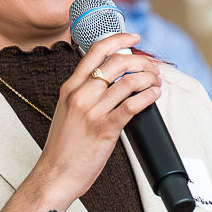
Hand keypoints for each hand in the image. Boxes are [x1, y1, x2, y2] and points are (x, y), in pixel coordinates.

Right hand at [30, 32, 163, 203]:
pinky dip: (148, 96)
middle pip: (117, 63)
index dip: (118, 38)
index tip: (134, 37)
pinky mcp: (105, 128)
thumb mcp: (67, 111)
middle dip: (142, 61)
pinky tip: (154, 96)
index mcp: (70, 87)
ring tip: (156, 83)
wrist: (55, 174)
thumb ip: (84, 93)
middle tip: (153, 67)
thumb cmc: (63, 147)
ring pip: (128, 82)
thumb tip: (111, 81)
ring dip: (149, 79)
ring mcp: (92, 111)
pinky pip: (133, 105)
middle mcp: (80, 94)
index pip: (95, 51)